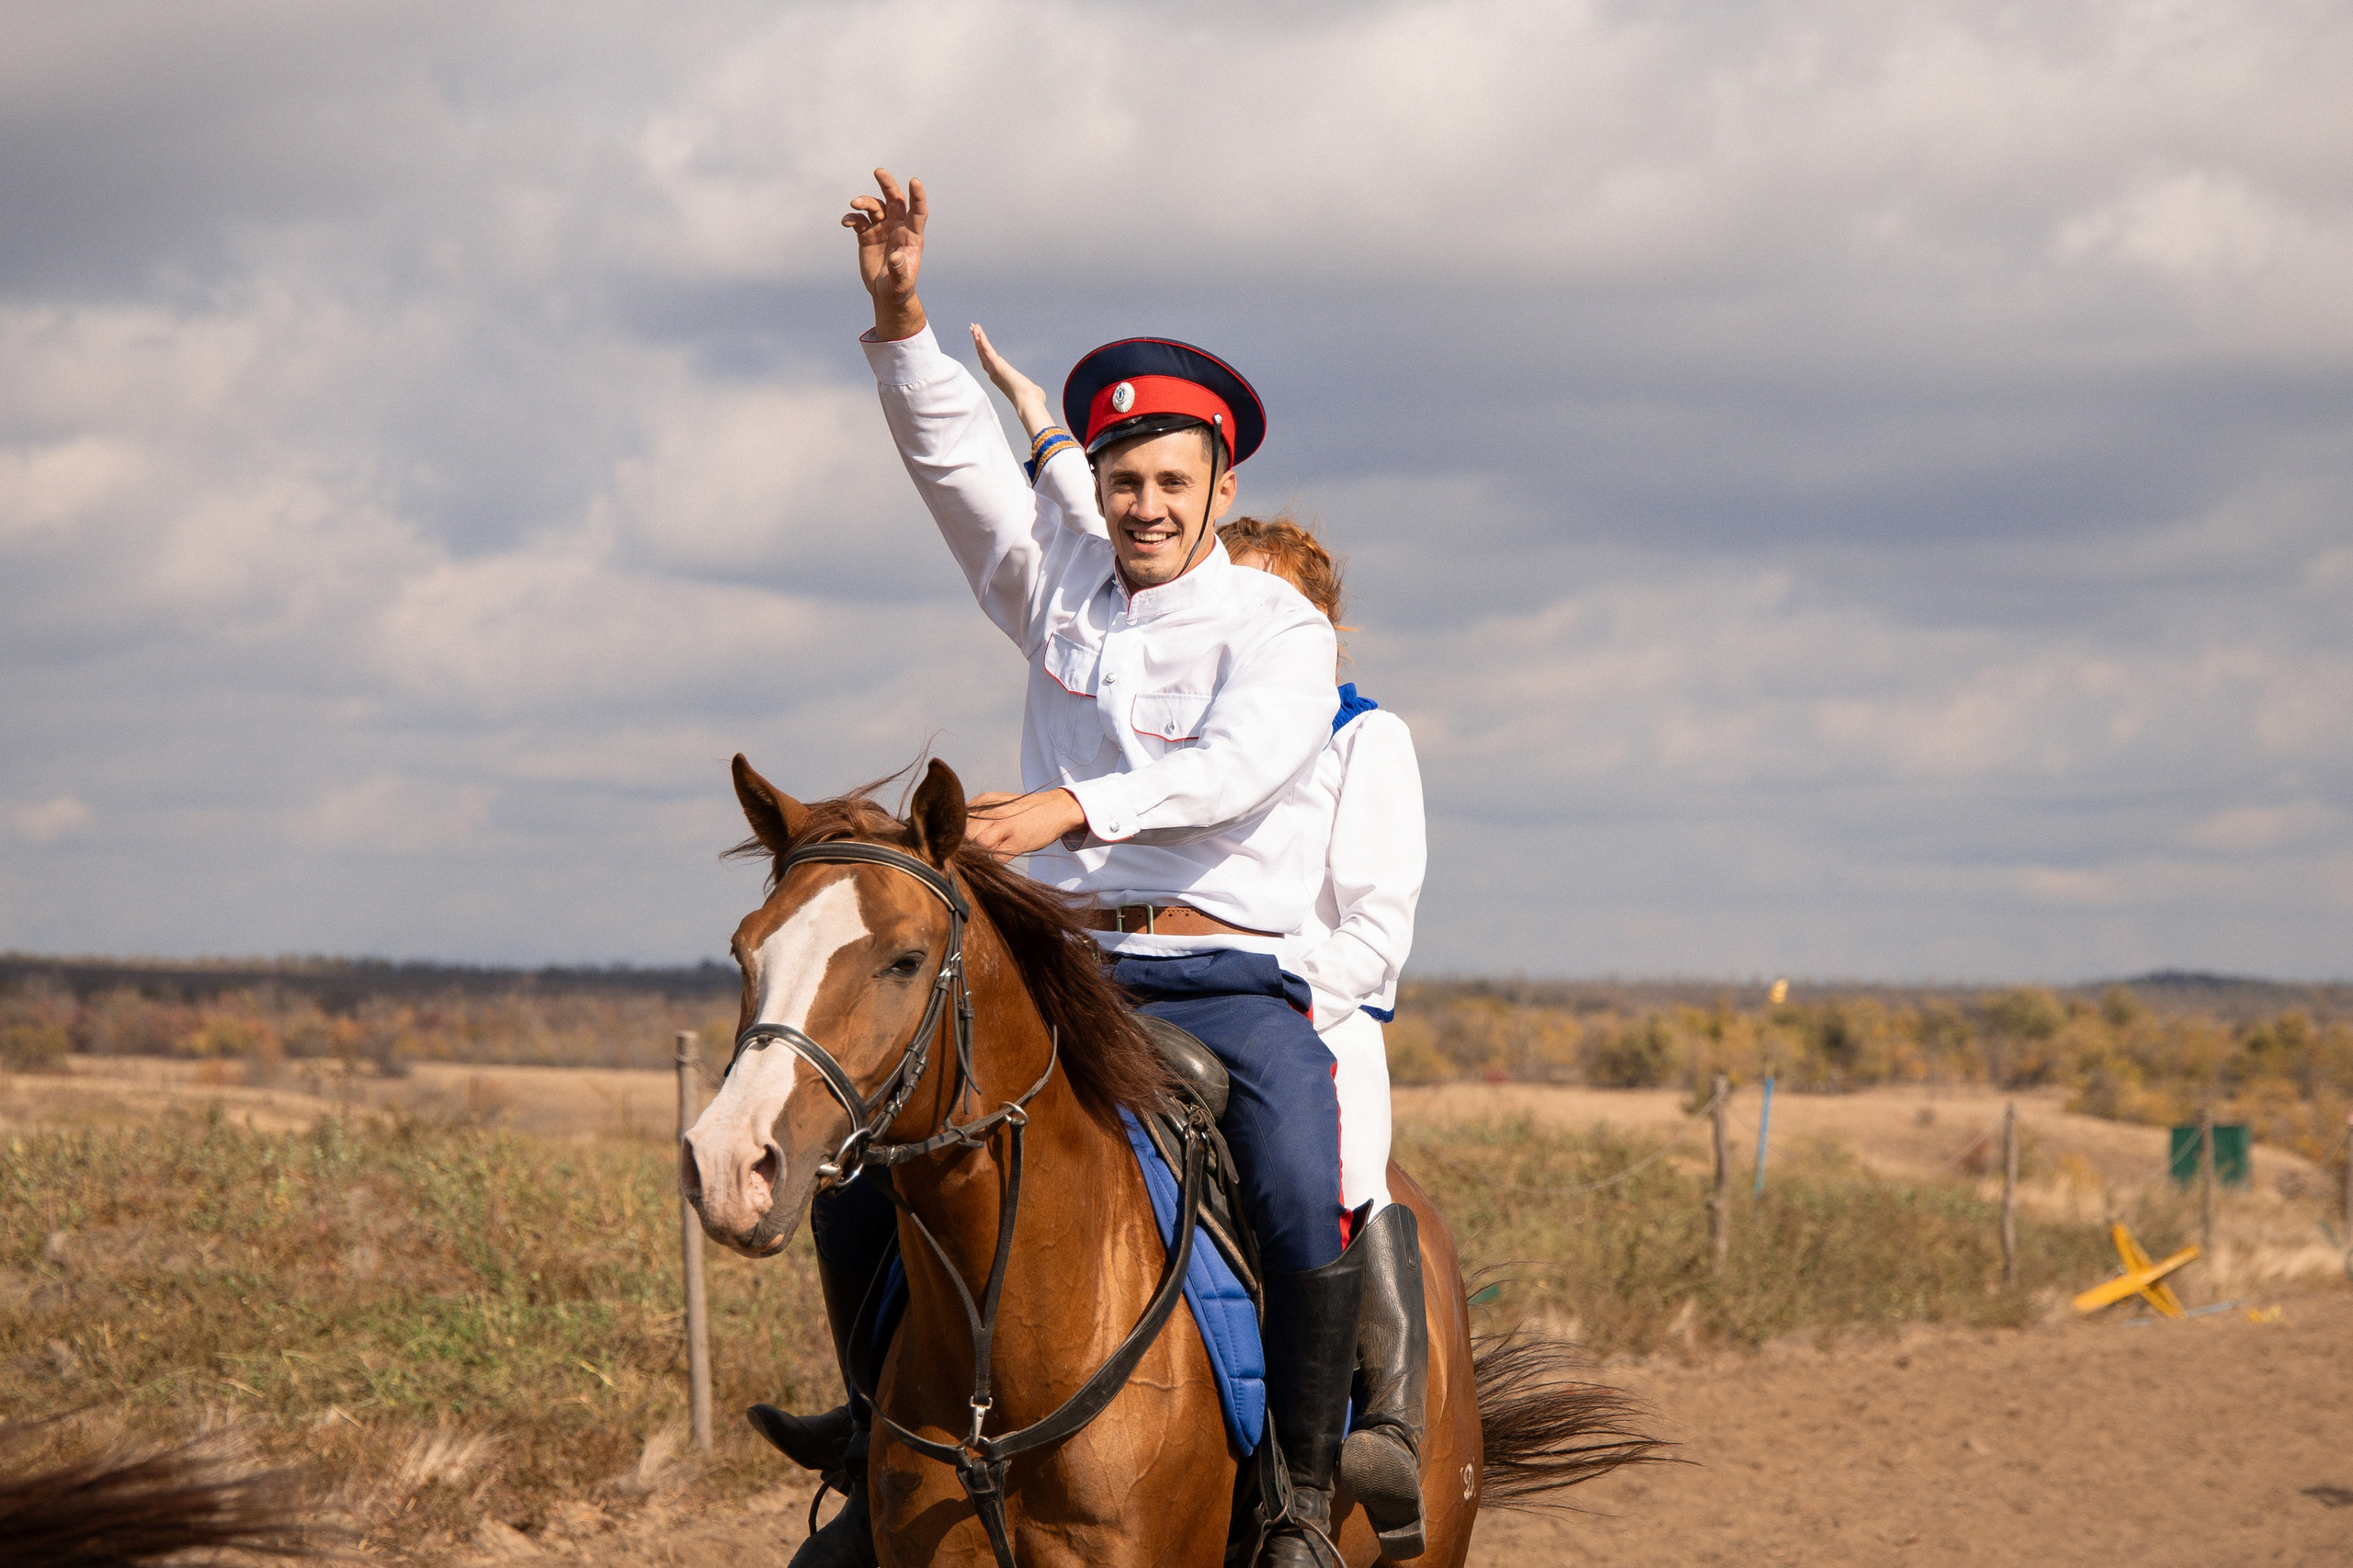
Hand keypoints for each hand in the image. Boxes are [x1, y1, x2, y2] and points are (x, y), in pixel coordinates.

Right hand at [842, 168, 926, 340]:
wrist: (886, 293)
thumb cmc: (899, 288)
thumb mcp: (901, 283)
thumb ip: (900, 271)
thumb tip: (896, 258)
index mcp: (912, 236)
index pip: (918, 212)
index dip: (917, 197)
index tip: (914, 181)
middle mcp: (897, 227)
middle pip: (894, 200)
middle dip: (887, 185)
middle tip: (878, 171)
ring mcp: (881, 228)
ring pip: (874, 207)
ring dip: (864, 202)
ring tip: (854, 203)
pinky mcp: (866, 234)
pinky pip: (858, 220)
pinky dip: (852, 218)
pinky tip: (846, 221)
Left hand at [964, 788, 1087, 859]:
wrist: (1056, 809)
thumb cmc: (1024, 810)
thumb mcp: (999, 802)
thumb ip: (977, 812)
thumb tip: (955, 829)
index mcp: (986, 800)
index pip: (959, 819)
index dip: (957, 832)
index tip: (960, 840)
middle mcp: (994, 812)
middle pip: (966, 833)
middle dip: (967, 843)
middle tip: (975, 848)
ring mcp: (1006, 827)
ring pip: (979, 844)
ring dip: (980, 852)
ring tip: (989, 851)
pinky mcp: (1018, 842)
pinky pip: (996, 858)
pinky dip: (996, 861)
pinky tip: (1002, 854)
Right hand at [971, 323, 1053, 439]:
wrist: (1028, 401)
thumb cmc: (1031, 400)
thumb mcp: (1029, 391)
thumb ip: (1031, 390)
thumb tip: (1039, 395)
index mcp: (999, 378)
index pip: (988, 361)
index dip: (982, 352)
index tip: (979, 342)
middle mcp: (993, 373)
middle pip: (982, 354)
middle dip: (977, 342)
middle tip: (972, 329)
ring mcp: (994, 369)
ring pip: (982, 350)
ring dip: (977, 338)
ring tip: (973, 326)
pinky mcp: (997, 365)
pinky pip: (987, 349)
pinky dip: (982, 340)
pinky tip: (978, 331)